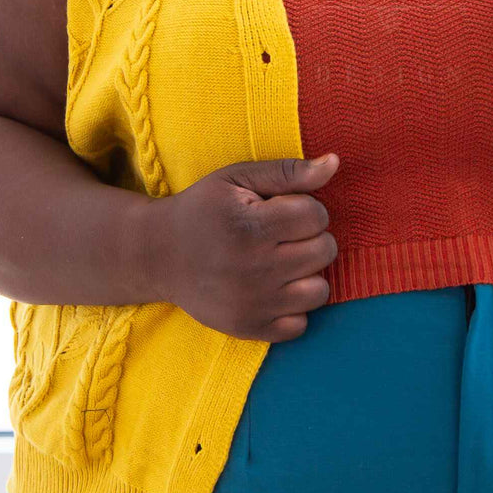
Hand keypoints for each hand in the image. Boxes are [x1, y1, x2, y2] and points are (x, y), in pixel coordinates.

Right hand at [155, 153, 340, 341]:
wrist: (157, 255)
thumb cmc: (204, 209)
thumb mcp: (238, 177)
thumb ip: (289, 171)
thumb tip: (335, 163)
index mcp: (250, 226)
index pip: (317, 216)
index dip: (306, 208)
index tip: (283, 210)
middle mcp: (253, 268)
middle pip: (324, 251)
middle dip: (311, 237)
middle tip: (283, 235)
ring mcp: (252, 303)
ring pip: (320, 291)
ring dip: (308, 274)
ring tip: (283, 262)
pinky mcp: (248, 328)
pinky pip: (301, 325)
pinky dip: (293, 308)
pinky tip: (274, 290)